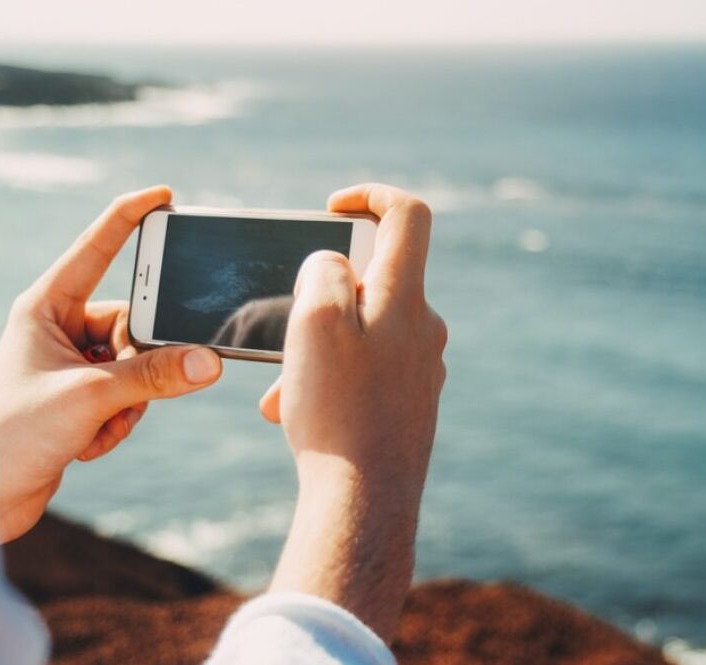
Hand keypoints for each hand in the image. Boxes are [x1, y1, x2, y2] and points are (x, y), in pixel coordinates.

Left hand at [0, 186, 222, 543]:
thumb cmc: (15, 435)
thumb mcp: (92, 398)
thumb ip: (154, 376)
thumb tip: (209, 362)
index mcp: (46, 306)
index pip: (97, 249)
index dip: (131, 218)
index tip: (166, 195)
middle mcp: (59, 328)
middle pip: (135, 322)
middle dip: (140, 364)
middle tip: (121, 393)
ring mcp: (72, 363)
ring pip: (137, 364)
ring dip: (130, 402)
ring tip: (93, 427)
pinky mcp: (81, 395)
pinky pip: (130, 395)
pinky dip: (119, 422)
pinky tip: (86, 445)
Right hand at [260, 184, 446, 640]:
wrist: (365, 502)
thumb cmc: (337, 409)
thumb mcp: (314, 320)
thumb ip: (325, 271)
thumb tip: (335, 263)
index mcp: (406, 298)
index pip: (408, 215)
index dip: (371, 195)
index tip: (332, 207)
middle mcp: (424, 327)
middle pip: (374, 278)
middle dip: (320, 294)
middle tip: (286, 326)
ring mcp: (421, 367)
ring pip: (361, 332)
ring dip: (315, 347)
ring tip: (282, 388)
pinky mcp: (410, 402)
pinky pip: (366, 372)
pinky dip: (329, 379)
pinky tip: (296, 413)